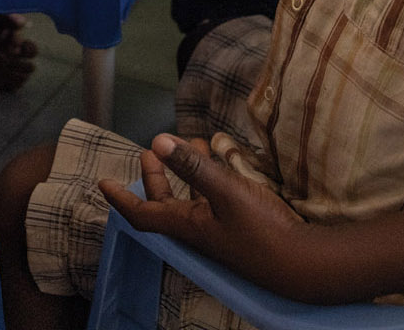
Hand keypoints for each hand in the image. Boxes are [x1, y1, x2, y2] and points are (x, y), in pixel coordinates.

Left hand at [98, 133, 306, 287]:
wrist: (301, 263)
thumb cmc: (262, 231)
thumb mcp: (226, 193)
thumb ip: (193, 167)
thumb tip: (158, 141)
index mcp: (186, 225)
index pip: (141, 213)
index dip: (120, 198)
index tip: (103, 182)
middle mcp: (197, 229)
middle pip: (164, 203)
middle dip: (155, 175)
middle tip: (151, 151)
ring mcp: (217, 230)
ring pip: (190, 199)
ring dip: (185, 172)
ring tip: (190, 144)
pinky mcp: (235, 227)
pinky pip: (211, 200)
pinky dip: (208, 179)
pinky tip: (220, 163)